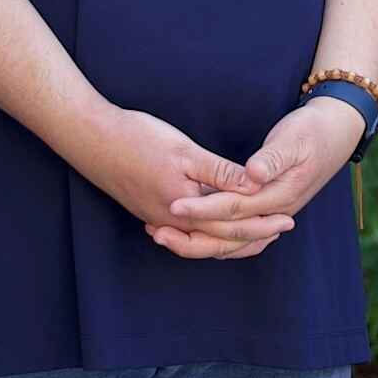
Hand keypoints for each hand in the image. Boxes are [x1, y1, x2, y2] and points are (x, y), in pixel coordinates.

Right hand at [66, 106, 281, 260]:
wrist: (90, 138)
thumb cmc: (137, 138)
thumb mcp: (185, 151)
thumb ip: (220, 172)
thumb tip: (255, 187)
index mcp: (184, 207)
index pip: (231, 226)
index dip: (261, 222)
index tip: (286, 219)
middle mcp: (171, 221)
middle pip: (218, 239)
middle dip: (251, 235)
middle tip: (280, 229)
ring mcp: (156, 218)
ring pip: (200, 239)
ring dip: (228, 238)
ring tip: (253, 233)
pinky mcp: (147, 209)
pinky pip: (184, 232)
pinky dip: (205, 233)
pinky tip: (212, 227)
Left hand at [161, 96, 368, 257]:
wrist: (335, 134)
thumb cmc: (312, 131)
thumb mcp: (294, 138)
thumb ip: (272, 158)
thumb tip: (252, 176)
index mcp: (281, 196)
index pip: (235, 209)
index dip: (203, 209)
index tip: (174, 205)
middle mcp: (276, 213)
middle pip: (229, 236)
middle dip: (191, 234)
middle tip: (156, 229)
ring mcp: (272, 217)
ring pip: (231, 244)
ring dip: (197, 243)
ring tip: (164, 235)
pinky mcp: (267, 213)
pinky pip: (237, 238)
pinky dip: (212, 240)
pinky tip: (188, 232)